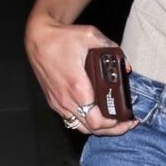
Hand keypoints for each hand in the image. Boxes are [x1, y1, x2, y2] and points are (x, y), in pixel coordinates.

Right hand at [25, 13, 137, 135]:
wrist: (38, 38)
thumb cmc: (61, 38)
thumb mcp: (90, 36)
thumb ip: (111, 48)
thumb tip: (126, 66)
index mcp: (78, 88)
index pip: (97, 121)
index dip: (115, 125)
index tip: (127, 119)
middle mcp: (66, 99)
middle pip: (91, 129)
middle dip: (112, 130)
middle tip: (126, 123)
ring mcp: (58, 103)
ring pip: (80, 127)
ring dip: (98, 128)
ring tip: (113, 121)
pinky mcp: (53, 101)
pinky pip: (71, 120)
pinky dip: (85, 122)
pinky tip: (95, 114)